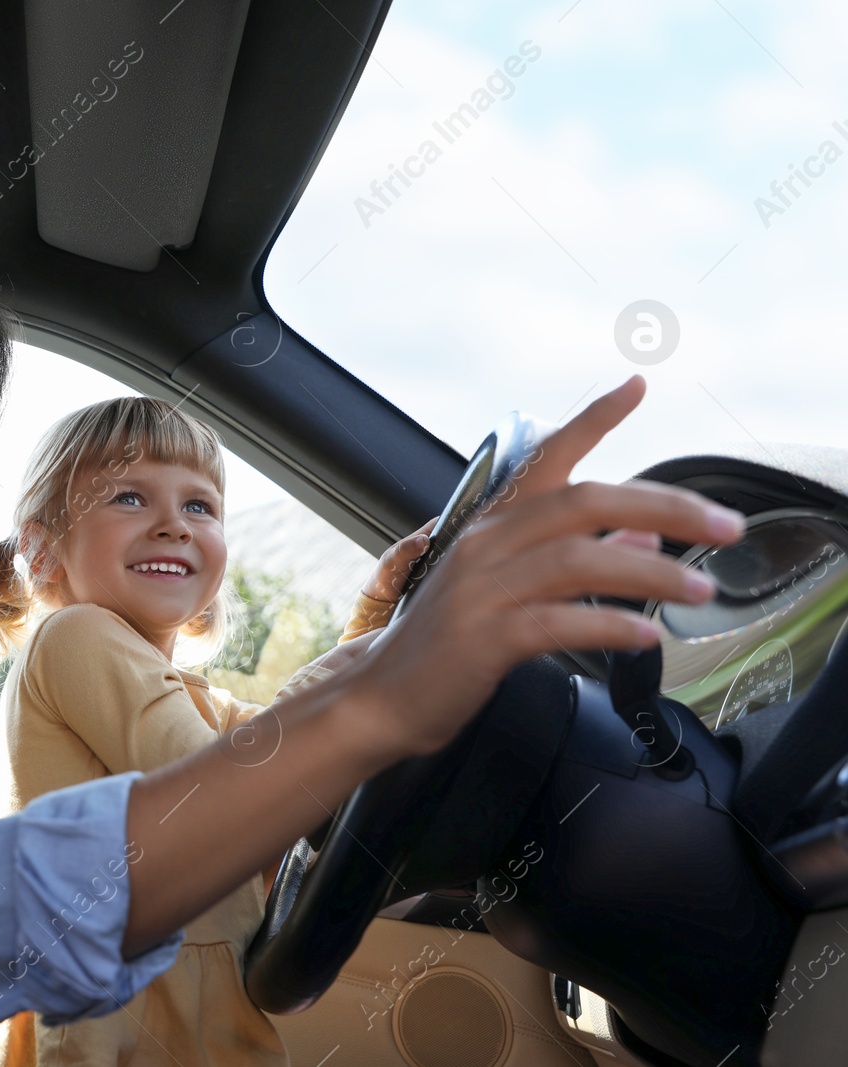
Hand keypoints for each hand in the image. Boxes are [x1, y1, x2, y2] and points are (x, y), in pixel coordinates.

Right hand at [339, 376, 742, 761]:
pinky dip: (609, 625)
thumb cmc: (448, 643)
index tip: (637, 387)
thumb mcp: (507, 589)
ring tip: (700, 589)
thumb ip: (573, 556)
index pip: (547, 459)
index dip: (593, 420)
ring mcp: (480, 590)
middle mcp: (485, 546)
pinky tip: (645, 635)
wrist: (384, 695)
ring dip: (652, 572)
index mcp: (491, 527)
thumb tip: (645, 535)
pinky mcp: (481, 639)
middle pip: (583, 503)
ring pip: (578, 560)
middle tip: (725, 525)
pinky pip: (557, 622)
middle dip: (665, 507)